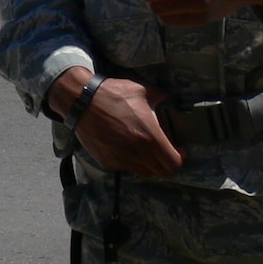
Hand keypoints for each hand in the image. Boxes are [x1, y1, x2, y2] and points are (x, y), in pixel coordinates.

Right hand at [48, 68, 181, 177]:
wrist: (82, 102)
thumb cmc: (114, 94)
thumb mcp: (144, 91)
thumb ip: (163, 98)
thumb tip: (173, 101)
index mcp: (150, 137)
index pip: (173, 164)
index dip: (179, 158)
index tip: (178, 149)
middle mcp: (137, 153)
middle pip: (161, 173)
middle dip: (166, 163)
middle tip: (164, 151)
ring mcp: (121, 160)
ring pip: (144, 172)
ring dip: (149, 164)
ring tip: (145, 148)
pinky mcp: (108, 162)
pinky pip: (126, 167)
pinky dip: (131, 161)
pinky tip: (127, 146)